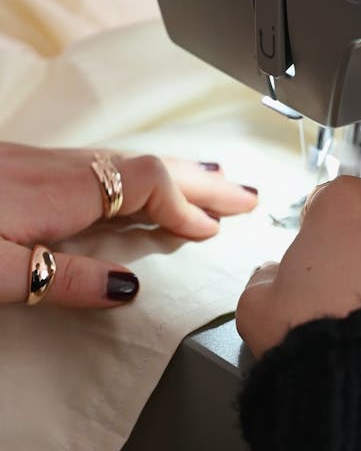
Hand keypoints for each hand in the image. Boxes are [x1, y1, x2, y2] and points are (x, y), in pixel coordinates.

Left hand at [0, 142, 257, 307]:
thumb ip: (64, 280)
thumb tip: (128, 289)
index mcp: (58, 192)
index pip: (146, 184)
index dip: (185, 206)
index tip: (210, 231)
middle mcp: (56, 168)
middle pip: (147, 166)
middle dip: (202, 181)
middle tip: (244, 195)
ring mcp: (41, 161)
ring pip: (126, 161)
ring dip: (175, 174)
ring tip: (211, 183)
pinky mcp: (26, 165)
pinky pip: (103, 164)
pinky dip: (141, 174)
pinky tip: (143, 185)